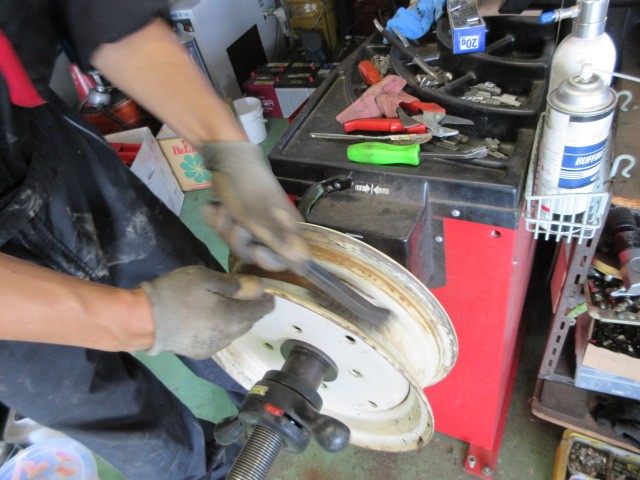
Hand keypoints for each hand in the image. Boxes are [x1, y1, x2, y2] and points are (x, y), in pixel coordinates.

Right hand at [139, 266, 273, 359]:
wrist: (145, 321)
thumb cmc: (176, 293)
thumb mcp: (205, 278)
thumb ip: (234, 284)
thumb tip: (257, 288)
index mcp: (233, 317)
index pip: (261, 310)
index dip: (267, 300)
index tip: (268, 293)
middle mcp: (229, 336)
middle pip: (249, 322)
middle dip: (252, 310)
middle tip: (247, 296)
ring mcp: (214, 347)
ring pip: (235, 332)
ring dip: (236, 320)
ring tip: (227, 307)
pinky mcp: (201, 353)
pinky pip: (220, 339)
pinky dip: (222, 330)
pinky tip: (211, 321)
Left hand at [201, 141, 308, 271]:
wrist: (226, 159)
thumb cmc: (248, 185)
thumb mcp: (261, 214)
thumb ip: (280, 238)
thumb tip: (302, 259)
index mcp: (286, 228)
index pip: (286, 259)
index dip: (270, 260)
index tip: (257, 250)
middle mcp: (272, 229)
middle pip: (255, 254)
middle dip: (239, 240)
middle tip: (237, 224)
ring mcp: (252, 225)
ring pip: (236, 243)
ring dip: (225, 226)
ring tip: (223, 209)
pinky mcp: (235, 219)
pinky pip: (224, 232)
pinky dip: (217, 219)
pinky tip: (214, 208)